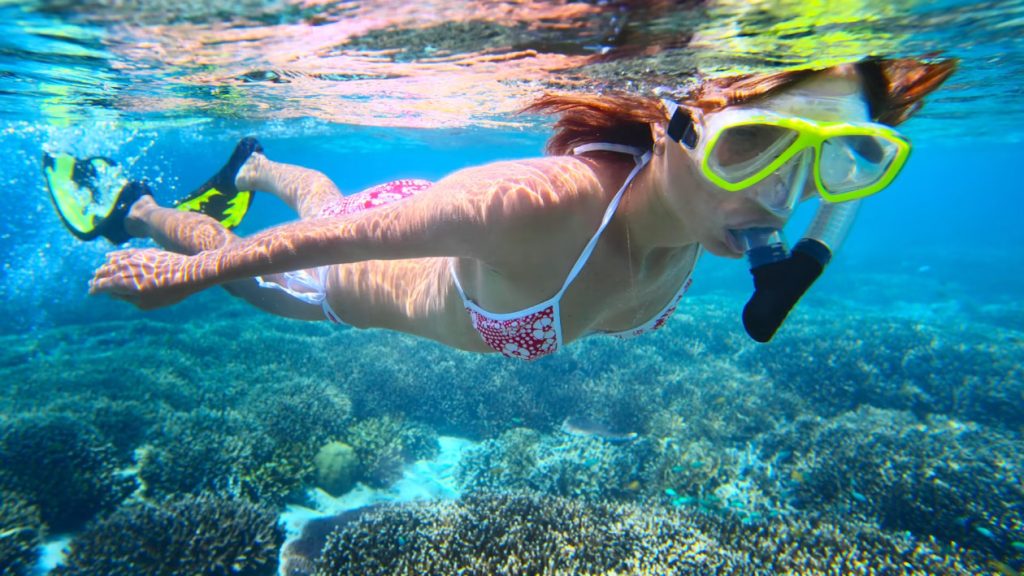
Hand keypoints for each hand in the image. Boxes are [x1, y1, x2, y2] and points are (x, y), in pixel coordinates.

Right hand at [89, 248, 206, 308]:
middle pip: (104, 273)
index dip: (95, 290)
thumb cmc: (169, 292)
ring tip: (100, 272)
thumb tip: (114, 294)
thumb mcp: (146, 303)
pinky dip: (114, 256)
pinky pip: (122, 253)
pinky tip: (109, 257)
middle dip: (98, 279)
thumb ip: (127, 299)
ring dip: (104, 267)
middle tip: (93, 283)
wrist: (188, 272)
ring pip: (112, 262)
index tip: (92, 293)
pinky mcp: (142, 251)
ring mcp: (133, 258)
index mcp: (122, 283)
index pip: (101, 286)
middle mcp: (124, 268)